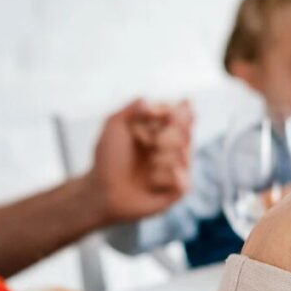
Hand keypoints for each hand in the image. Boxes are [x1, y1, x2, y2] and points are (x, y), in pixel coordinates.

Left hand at [86, 98, 193, 222]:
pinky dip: (160, 177)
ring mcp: (179, 167)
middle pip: (187, 131)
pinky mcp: (179, 189)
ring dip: (159, 158)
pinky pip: (180, 178)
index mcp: (164, 128)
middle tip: (147, 143)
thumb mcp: (114, 125)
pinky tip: (150, 182)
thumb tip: (152, 100)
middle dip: (165, 136)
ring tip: (146, 166)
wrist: (102, 190)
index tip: (147, 114)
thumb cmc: (108, 159)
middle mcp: (176, 145)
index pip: (185, 111)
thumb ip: (134, 107)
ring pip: (184, 154)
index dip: (171, 112)